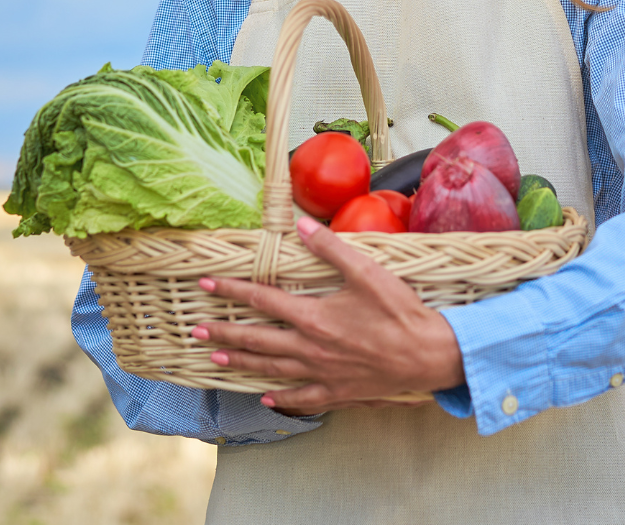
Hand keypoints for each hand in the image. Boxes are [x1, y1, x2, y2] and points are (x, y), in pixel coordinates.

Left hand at [192, 217, 465, 411]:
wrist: (429, 356)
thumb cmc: (401, 313)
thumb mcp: (369, 273)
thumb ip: (332, 249)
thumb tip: (301, 226)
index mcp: (314, 317)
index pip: (263, 300)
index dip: (232, 290)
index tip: (207, 284)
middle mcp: (310, 348)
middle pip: (257, 339)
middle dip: (224, 332)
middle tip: (195, 330)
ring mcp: (322, 374)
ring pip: (272, 369)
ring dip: (242, 361)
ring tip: (217, 357)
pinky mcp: (337, 392)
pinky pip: (301, 398)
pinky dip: (281, 398)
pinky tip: (267, 397)